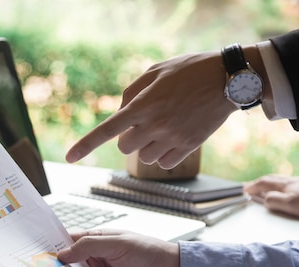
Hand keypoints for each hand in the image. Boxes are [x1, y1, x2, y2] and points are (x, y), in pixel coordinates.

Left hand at [65, 51, 235, 168]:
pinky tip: (176, 136)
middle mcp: (155, 124)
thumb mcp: (155, 71)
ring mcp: (172, 138)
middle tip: (144, 123)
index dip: (86, 144)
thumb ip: (132, 92)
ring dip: (149, 146)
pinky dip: (166, 155)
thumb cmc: (189, 70)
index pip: (107, 129)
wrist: (228, 79)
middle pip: (126, 148)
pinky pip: (165, 163)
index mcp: (142, 105)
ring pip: (145, 158)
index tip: (70, 158)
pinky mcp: (188, 147)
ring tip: (166, 126)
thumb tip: (120, 113)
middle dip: (130, 138)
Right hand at [244, 174, 298, 221]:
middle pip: (270, 179)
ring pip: (279, 180)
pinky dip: (279, 184)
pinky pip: (288, 182)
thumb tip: (265, 199)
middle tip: (249, 186)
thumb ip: (274, 201)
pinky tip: (284, 188)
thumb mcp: (290, 205)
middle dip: (257, 183)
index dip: (252, 187)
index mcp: (284, 186)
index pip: (263, 184)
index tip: (244, 190)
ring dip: (268, 182)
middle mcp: (290, 181)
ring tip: (263, 186)